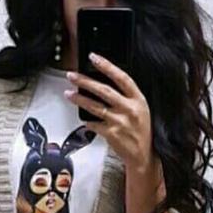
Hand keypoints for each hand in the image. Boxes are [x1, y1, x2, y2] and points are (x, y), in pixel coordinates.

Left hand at [63, 54, 160, 175]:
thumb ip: (126, 98)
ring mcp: (120, 122)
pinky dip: (87, 121)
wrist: (144, 155)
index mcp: (138, 100)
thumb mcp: (141, 110)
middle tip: (72, 75)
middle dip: (85, 81)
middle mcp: (130, 110)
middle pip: (104, 90)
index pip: (122, 78)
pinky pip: (94, 124)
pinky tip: (84, 119)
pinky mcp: (112, 134)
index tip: (93, 57)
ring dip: (79, 99)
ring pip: (95, 106)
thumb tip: (102, 85)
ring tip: (68, 94)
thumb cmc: (141, 132)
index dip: (107, 66)